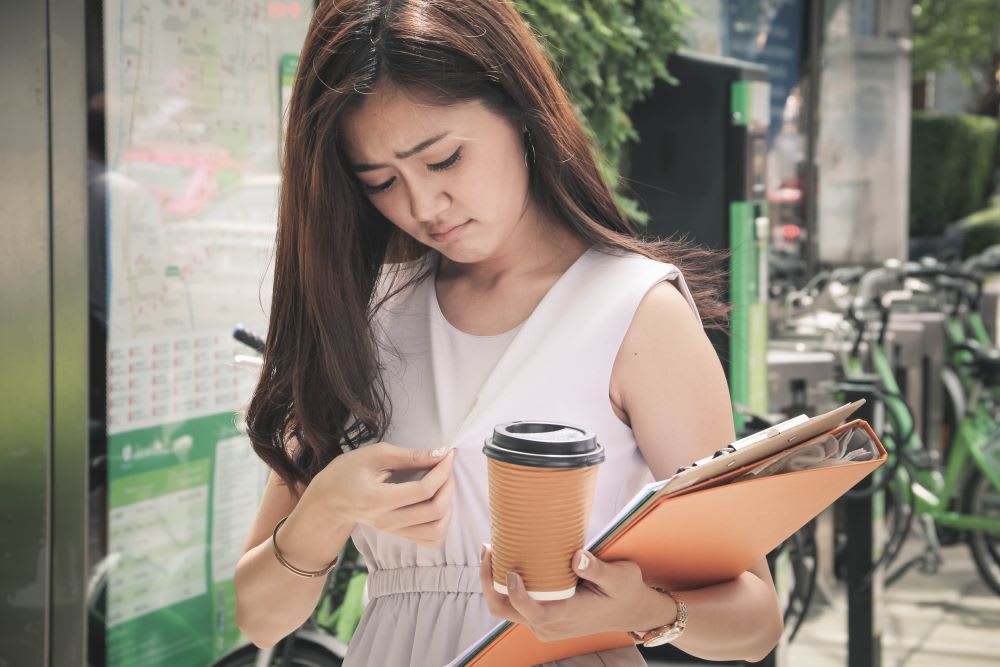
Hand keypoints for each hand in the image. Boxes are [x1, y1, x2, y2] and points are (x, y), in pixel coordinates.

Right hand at [310, 442, 455, 548]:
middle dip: (448, 485)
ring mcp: (394, 532)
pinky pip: (431, 539)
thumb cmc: (348, 472)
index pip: (423, 491)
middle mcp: (388, 521)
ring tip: (442, 485)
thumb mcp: (376, 455)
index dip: (442, 471)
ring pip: (437, 531)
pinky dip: (442, 522)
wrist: (328, 500)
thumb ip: (410, 456)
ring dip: (448, 506)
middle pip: (434, 512)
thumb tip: (441, 453)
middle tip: (446, 467)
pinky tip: (437, 502)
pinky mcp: (399, 536)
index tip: (448, 454)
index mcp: (378, 500)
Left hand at [479, 545, 673, 641]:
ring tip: (493, 550)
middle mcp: (549, 626)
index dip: (514, 592)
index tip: (510, 569)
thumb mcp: (619, 576)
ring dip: (493, 583)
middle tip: (489, 548)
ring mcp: (544, 625)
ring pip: (506, 609)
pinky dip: (505, 586)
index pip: (529, 609)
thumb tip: (577, 557)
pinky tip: (509, 561)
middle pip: (505, 610)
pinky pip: (515, 607)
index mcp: (565, 616)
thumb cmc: (626, 591)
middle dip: (489, 581)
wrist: (632, 611)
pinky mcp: (543, 619)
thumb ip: (597, 569)